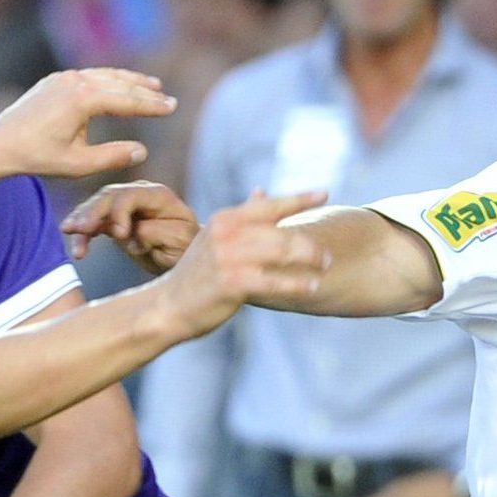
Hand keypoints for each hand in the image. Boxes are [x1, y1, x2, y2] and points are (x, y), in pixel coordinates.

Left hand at [0, 69, 173, 184]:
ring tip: (151, 85)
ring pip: (105, 76)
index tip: (171, 108)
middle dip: (145, 92)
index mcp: (83, 99)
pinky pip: (90, 76)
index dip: (151, 106)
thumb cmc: (37, 158)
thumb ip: (112, 157)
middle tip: (168, 99)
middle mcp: (74, 81)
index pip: (126, 100)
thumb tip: (142, 150)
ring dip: (129, 81)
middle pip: (119, 84)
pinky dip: (109, 80)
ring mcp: (63, 78)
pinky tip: (118, 85)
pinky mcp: (54, 81)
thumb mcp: (79, 165)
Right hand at [64, 182, 198, 270]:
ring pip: (97, 207)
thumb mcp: (179, 241)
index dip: (120, 211)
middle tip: (79, 229)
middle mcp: (139, 195)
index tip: (119, 235)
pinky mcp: (114, 220)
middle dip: (92, 212)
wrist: (186, 257)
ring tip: (68, 232)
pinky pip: (95, 224)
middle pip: (109, 196)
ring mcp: (125, 206)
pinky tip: (77, 248)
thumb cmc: (187, 248)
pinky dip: (83, 234)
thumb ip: (155, 233)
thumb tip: (130, 234)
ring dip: (82, 220)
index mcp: (158, 196)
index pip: (131, 195)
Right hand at [153, 190, 328, 338]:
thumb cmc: (198, 274)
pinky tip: (311, 286)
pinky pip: (273, 282)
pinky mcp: (232, 283)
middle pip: (281, 232)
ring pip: (281, 252)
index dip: (299, 199)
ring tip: (325, 266)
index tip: (324, 194)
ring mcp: (229, 258)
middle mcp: (227, 233)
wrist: (169, 305)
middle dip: (309, 244)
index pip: (269, 205)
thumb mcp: (216, 237)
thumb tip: (262, 191)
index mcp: (226, 219)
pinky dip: (295, 283)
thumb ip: (242, 216)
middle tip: (326, 255)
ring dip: (309, 259)